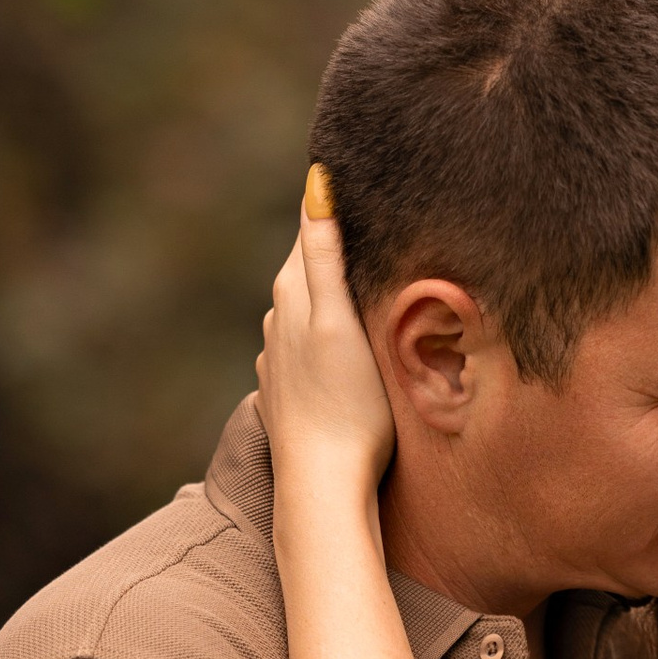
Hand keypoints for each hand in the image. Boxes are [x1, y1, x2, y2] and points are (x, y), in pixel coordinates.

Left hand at [258, 167, 395, 487]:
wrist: (324, 484)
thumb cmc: (346, 405)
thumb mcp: (338, 320)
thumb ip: (323, 255)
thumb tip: (314, 185)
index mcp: (292, 292)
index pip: (312, 226)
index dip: (336, 201)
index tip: (365, 174)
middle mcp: (278, 317)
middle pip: (310, 264)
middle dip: (338, 242)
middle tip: (379, 216)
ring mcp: (281, 354)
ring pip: (312, 304)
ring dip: (335, 289)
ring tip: (371, 273)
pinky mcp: (291, 387)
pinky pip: (313, 341)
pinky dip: (331, 328)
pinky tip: (351, 337)